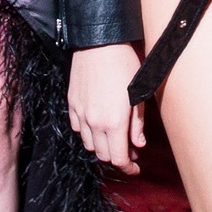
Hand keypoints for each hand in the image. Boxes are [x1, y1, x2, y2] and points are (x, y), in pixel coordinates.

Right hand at [68, 43, 145, 174]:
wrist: (99, 43)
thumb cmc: (124, 65)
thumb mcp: (139, 94)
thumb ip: (137, 124)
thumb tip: (138, 145)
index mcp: (114, 123)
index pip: (118, 159)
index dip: (128, 168)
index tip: (135, 168)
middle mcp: (95, 122)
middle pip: (103, 155)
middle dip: (117, 157)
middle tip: (128, 151)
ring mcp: (81, 113)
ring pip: (89, 144)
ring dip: (101, 146)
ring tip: (112, 137)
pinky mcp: (72, 103)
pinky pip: (77, 128)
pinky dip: (87, 133)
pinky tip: (97, 125)